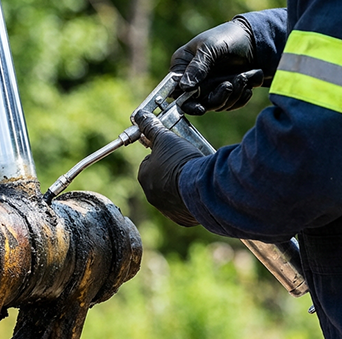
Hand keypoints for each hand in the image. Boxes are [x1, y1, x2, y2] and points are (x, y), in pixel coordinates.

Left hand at [134, 111, 202, 226]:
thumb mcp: (165, 139)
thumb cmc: (180, 162)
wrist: (201, 189)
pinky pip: (186, 207)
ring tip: (195, 175)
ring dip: (181, 185)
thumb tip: (140, 116)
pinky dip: (191, 199)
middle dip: (172, 170)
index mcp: (144, 177)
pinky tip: (200, 190)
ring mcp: (167, 209)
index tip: (173, 151)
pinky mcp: (183, 218)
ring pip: (173, 193)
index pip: (149, 162)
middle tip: (186, 162)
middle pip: (161, 178)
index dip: (162, 154)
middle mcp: (152, 196)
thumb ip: (152, 128)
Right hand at [171, 18, 263, 114]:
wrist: (252, 39)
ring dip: (233, 94)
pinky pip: (231, 105)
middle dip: (217, 98)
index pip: (176, 91)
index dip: (186, 102)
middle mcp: (193, 81)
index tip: (201, 107)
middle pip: (197, 103)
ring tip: (244, 76)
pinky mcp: (225, 95)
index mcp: (182, 67)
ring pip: (216, 105)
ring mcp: (209, 90)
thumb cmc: (226, 37)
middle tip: (229, 86)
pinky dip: (242, 95)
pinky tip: (248, 81)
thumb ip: (198, 66)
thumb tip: (185, 87)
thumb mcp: (210, 46)